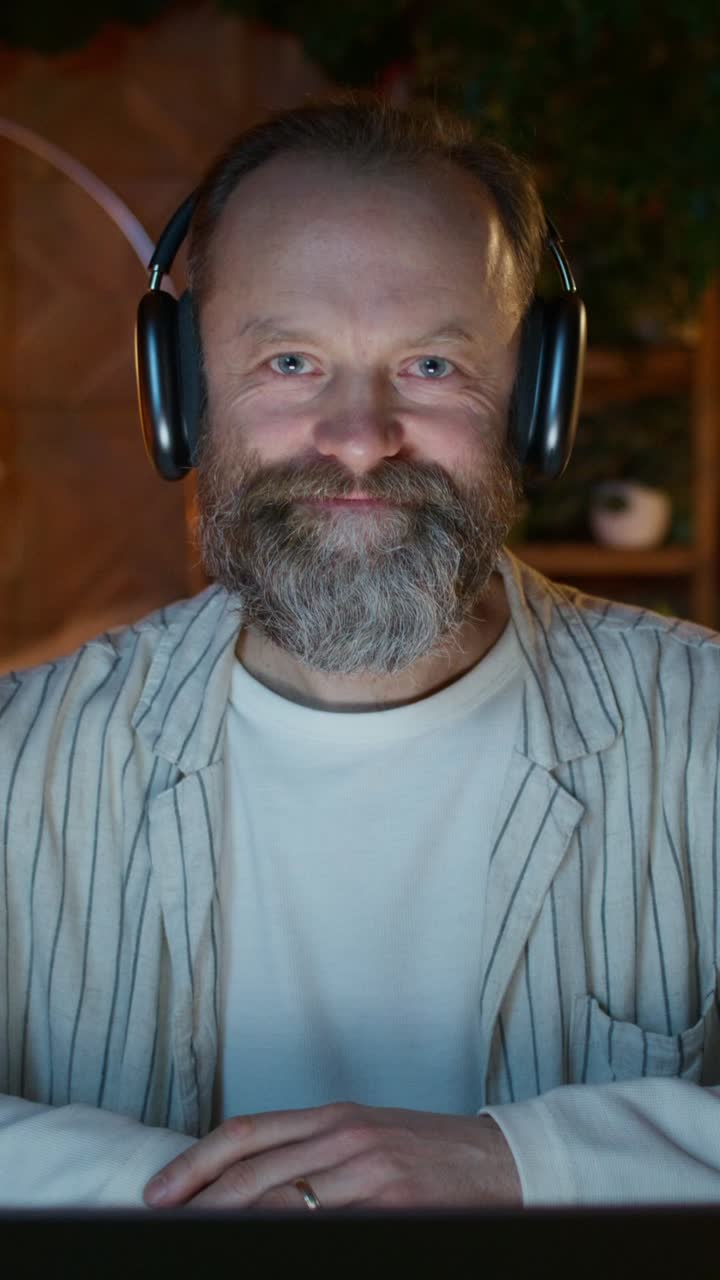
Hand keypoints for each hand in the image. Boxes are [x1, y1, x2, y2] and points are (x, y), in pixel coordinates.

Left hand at [143, 1101, 521, 1210]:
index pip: (247, 1133)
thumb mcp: (366, 1135)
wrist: (499, 1162)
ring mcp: (367, 1173)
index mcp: (333, 1117)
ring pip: (280, 1203)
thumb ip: (312, 1150)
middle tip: (161, 1222)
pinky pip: (324, 1228)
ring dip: (232, 1224)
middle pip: (252, 1170)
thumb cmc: (428, 1152)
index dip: (195, 1161)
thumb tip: (248, 1178)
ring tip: (199, 1239)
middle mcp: (344, 1138)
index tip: (161, 1189)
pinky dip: (287, 1239)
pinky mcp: (391, 1208)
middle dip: (198, 1199)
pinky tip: (264, 1248)